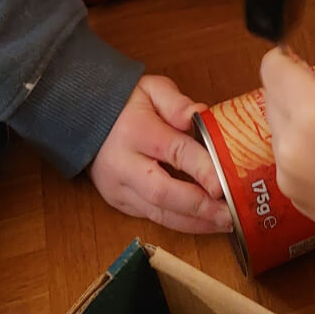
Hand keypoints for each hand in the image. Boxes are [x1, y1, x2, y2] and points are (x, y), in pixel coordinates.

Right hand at [89, 75, 232, 233]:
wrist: (83, 118)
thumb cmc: (125, 103)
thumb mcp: (151, 89)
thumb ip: (176, 102)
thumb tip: (200, 114)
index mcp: (135, 131)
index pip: (174, 151)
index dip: (201, 169)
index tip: (224, 183)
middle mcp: (123, 165)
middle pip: (163, 192)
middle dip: (200, 207)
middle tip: (231, 214)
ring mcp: (119, 188)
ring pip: (158, 213)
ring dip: (195, 223)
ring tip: (225, 224)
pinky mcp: (118, 202)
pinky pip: (152, 218)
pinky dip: (181, 224)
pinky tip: (205, 224)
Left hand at [261, 49, 314, 284]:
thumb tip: (302, 81)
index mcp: (311, 109)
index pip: (272, 70)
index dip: (281, 60)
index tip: (290, 60)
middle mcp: (290, 142)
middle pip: (271, 99)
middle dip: (288, 91)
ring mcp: (287, 174)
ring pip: (277, 132)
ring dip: (293, 124)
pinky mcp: (292, 197)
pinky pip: (286, 163)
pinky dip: (300, 155)